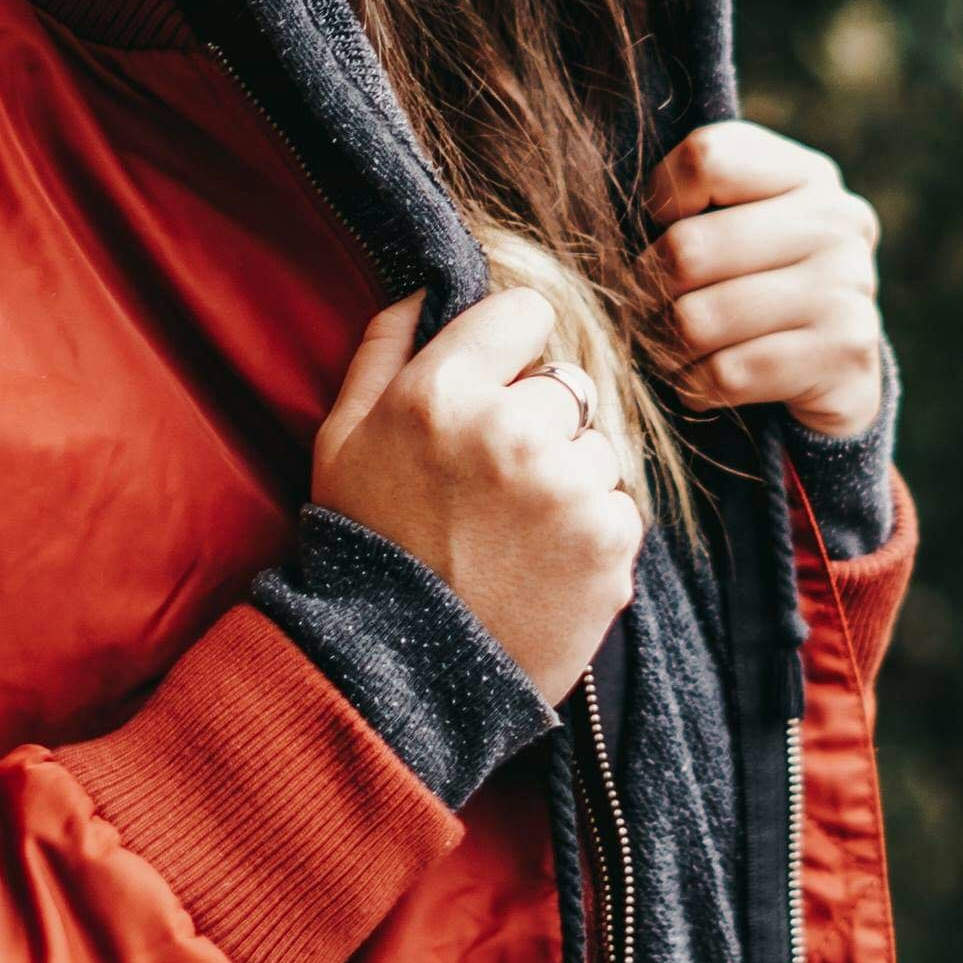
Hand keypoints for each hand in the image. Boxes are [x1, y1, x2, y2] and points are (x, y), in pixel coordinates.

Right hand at [308, 289, 643, 698]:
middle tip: (497, 479)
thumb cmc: (367, 548)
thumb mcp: (341, 440)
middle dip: (542, 418)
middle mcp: (510, 430)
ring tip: (518, 530)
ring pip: (600, 444)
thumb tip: (426, 285)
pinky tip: (543, 562)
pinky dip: (593, 530)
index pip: (527, 311)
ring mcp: (567, 487)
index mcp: (440, 393)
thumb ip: (383, 349)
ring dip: (572, 476)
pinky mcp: (610, 541)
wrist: (400, 677)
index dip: (514, 343)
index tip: (500, 379)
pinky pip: (622, 503)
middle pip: (569, 379)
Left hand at [641, 120, 884, 438]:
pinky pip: (726, 374)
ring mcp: (847, 288)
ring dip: (666, 345)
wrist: (834, 374)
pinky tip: (702, 380)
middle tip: (642, 308)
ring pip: (699, 319)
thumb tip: (590, 206)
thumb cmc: (755, 286)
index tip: (659, 229)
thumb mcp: (735, 225)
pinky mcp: (843, 355)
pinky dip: (695, 385)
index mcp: (807, 175)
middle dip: (646, 290)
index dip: (659, 198)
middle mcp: (838, 221)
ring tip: (670, 346)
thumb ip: (689, 202)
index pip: (706, 157)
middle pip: (688, 248)